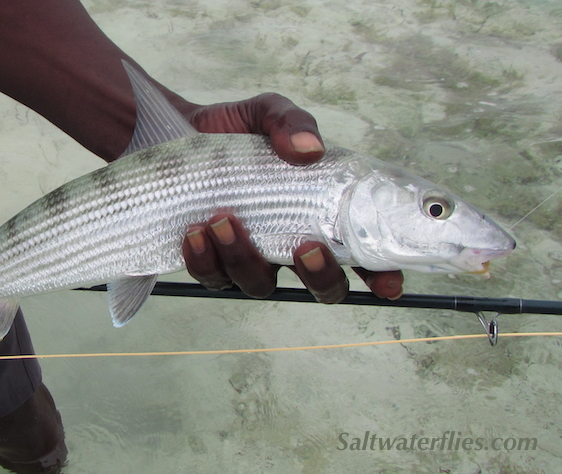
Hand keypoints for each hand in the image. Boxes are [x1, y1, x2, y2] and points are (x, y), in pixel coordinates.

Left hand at [180, 96, 403, 302]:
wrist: (173, 132)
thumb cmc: (233, 132)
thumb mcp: (267, 113)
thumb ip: (290, 123)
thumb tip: (308, 148)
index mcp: (317, 214)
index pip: (362, 255)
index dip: (381, 276)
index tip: (387, 284)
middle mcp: (288, 243)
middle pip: (322, 286)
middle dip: (320, 276)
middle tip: (305, 246)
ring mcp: (249, 257)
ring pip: (260, 285)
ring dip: (245, 259)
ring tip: (223, 220)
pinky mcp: (208, 260)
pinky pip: (212, 277)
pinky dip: (205, 260)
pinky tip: (195, 232)